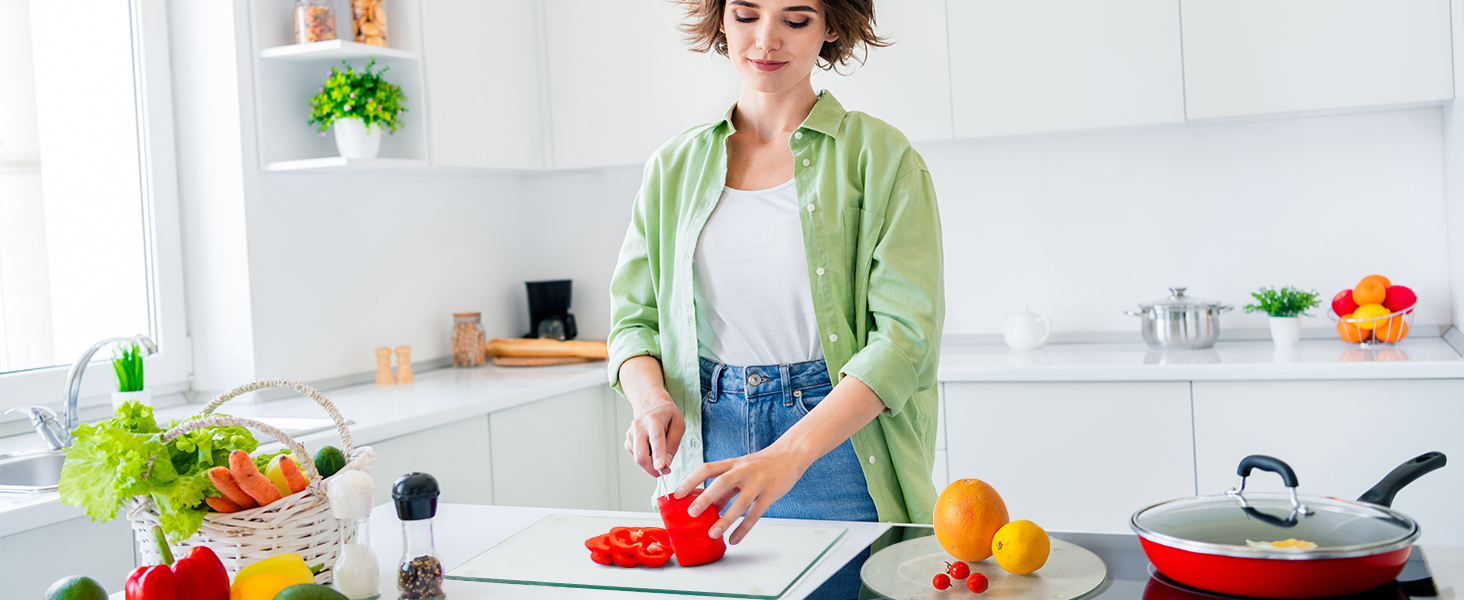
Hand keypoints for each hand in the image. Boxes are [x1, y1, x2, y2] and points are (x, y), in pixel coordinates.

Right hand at [625, 394, 684, 476]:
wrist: (650, 403)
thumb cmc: (667, 414)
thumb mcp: (679, 424)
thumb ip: (673, 444)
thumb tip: (666, 464)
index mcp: (654, 419)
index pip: (655, 438)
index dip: (658, 454)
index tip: (660, 467)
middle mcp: (639, 426)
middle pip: (641, 454)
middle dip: (652, 469)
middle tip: (665, 471)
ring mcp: (631, 433)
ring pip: (638, 458)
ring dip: (650, 464)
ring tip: (661, 456)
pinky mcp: (628, 441)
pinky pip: (636, 457)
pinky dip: (646, 459)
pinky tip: (652, 450)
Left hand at [675, 446, 811, 544]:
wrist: (790, 455)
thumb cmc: (761, 464)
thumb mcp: (740, 470)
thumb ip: (725, 487)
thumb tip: (708, 507)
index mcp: (732, 463)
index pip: (707, 469)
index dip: (691, 481)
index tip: (677, 494)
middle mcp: (743, 471)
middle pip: (722, 483)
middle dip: (706, 498)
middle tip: (692, 513)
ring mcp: (758, 483)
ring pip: (740, 502)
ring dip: (725, 519)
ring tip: (713, 533)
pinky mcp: (770, 494)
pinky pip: (756, 514)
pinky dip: (744, 528)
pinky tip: (735, 539)